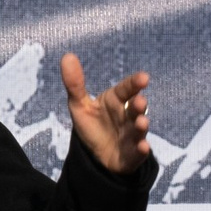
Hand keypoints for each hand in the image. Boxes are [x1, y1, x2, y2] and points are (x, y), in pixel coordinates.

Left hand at [61, 54, 152, 175]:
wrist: (95, 155)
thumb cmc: (93, 125)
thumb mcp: (79, 105)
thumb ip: (75, 84)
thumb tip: (67, 55)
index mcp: (116, 101)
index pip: (126, 89)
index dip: (134, 83)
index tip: (143, 77)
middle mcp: (128, 116)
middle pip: (136, 109)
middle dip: (139, 105)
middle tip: (139, 101)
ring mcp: (132, 135)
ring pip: (139, 129)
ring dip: (141, 126)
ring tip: (141, 122)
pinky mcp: (132, 154)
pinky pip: (138, 152)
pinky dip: (141, 149)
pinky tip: (142, 147)